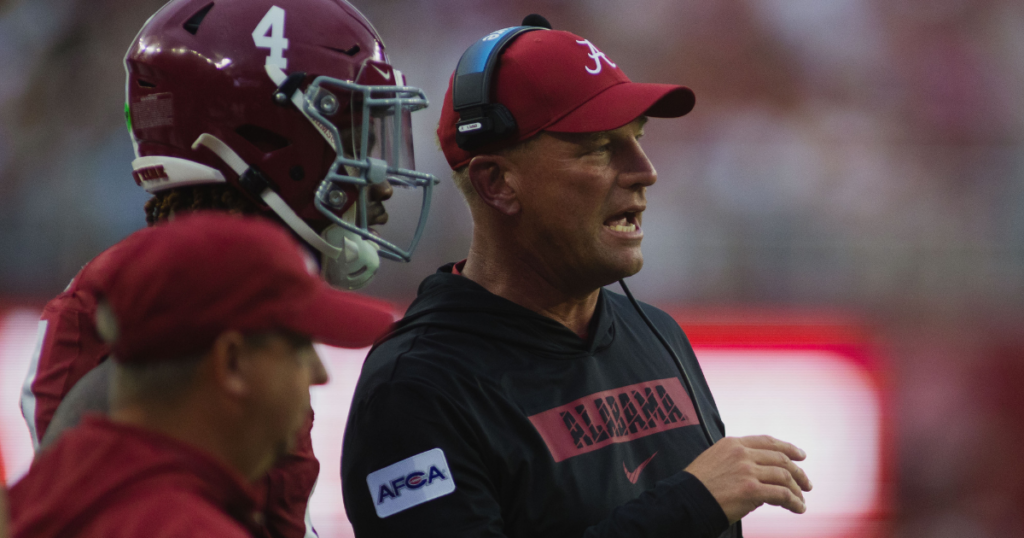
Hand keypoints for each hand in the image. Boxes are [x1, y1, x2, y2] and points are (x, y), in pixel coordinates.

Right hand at [684, 435, 811, 523]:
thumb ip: (737, 461)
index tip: (800, 455)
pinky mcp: (751, 490)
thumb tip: (762, 475)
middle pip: (780, 458)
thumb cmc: (698, 486)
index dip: (788, 447)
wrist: (686, 500)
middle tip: (807, 483)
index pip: (767, 441)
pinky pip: (782, 495)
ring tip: (802, 500)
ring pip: (784, 476)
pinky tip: (798, 508)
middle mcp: (742, 454)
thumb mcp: (715, 460)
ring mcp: (747, 471)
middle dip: (798, 472)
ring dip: (797, 490)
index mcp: (733, 443)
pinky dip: (794, 502)